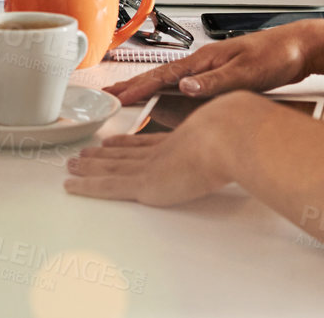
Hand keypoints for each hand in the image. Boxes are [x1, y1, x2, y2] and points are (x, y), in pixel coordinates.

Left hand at [64, 95, 244, 205]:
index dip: (128, 143)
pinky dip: (87, 185)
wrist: (231, 136)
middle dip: (104, 155)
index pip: (147, 146)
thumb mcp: (236, 144)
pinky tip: (71, 185)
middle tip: (84, 152)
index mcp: (180, 144)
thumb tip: (252, 150)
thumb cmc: (239, 138)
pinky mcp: (144, 183)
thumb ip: (232, 148)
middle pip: (124, 155)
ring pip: (110, 168)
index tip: (114, 142)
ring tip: (72, 163)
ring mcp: (150, 167)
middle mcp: (161, 153)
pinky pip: (107, 186)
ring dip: (89, 166)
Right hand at [103, 22, 323, 104]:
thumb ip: (215, 82)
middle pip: (160, 76)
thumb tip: (185, 87)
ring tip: (128, 99)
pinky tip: (166, 101)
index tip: (117, 98)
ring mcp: (211, 69)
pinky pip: (185, 87)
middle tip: (109, 98)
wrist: (301, 47)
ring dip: (148, 90)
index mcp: (205, 59)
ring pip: (171, 81)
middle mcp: (204, 63)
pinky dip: (169, 94)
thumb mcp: (247, 71)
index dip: (138, 88)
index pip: (163, 75)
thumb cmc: (278, 54)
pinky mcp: (220, 77)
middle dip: (133, 86)